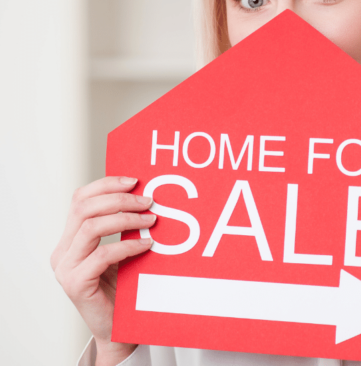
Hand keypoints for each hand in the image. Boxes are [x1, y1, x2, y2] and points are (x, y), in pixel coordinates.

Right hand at [51, 177, 154, 365]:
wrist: (118, 327)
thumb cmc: (122, 285)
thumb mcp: (119, 249)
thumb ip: (120, 225)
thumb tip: (144, 193)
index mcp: (70, 238)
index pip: (80, 199)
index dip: (106, 184)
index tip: (134, 180)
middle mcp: (62, 251)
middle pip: (84, 208)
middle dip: (119, 199)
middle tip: (148, 200)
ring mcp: (66, 268)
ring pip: (91, 227)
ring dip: (125, 219)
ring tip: (150, 219)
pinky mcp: (76, 284)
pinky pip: (102, 255)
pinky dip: (127, 245)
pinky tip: (147, 244)